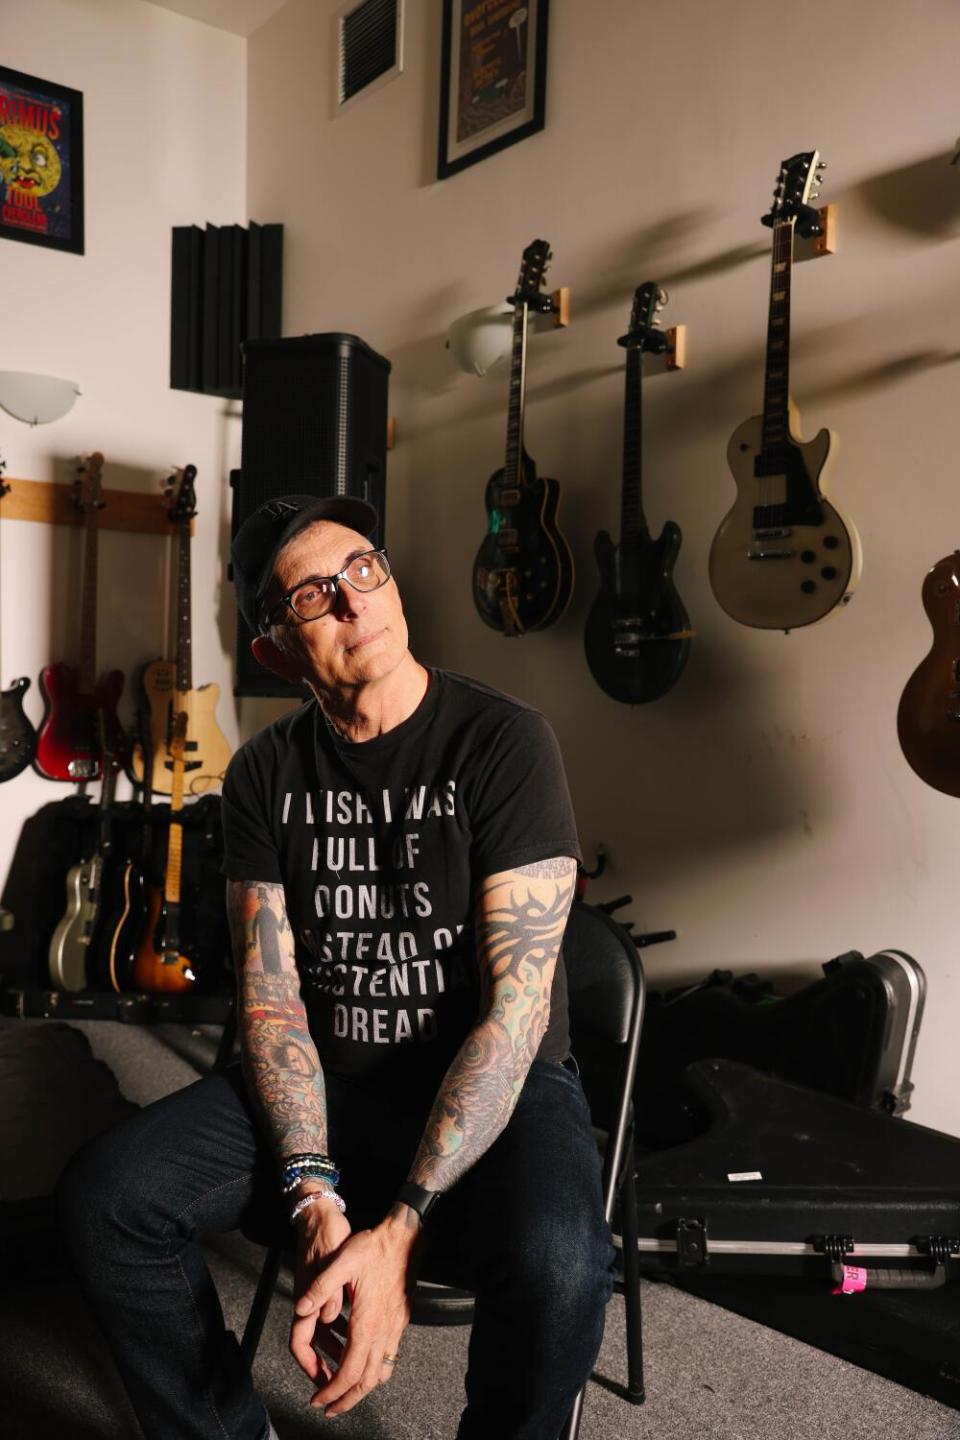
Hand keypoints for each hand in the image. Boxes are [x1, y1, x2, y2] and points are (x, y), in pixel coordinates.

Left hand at [292, 1215, 416, 1416]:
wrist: (406, 1237)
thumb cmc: (374, 1247)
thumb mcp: (343, 1260)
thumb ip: (321, 1286)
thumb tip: (302, 1309)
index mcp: (367, 1322)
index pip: (348, 1371)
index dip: (331, 1390)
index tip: (318, 1399)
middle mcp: (383, 1331)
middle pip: (366, 1381)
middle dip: (346, 1400)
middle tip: (329, 1408)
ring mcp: (395, 1327)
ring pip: (380, 1372)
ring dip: (361, 1389)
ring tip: (345, 1393)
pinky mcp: (400, 1320)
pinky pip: (389, 1357)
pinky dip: (375, 1371)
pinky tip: (365, 1364)